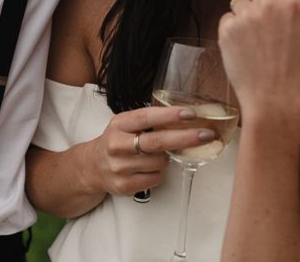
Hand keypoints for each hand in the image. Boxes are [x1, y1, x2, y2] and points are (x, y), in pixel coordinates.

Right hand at [85, 106, 214, 195]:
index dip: (169, 115)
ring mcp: (120, 167)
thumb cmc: (117, 140)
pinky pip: (156, 178)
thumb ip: (147, 120)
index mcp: (119, 124)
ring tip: (159, 154)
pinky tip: (150, 168)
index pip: (146, 117)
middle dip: (186, 138)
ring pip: (160, 162)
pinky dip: (159, 173)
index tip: (190, 114)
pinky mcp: (124, 185)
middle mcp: (117, 144)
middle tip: (207, 135)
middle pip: (158, 142)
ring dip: (168, 158)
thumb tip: (185, 116)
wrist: (92, 167)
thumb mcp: (125, 124)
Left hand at [217, 0, 299, 113]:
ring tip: (256, 38)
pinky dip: (233, 29)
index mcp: (292, 0)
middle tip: (265, 23)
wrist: (273, 94)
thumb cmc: (293, 60)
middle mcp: (268, 3)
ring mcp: (246, 15)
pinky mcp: (227, 27)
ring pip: (238, 0)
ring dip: (244, 14)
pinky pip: (227, 17)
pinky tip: (244, 46)